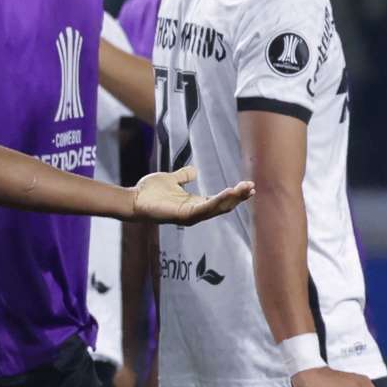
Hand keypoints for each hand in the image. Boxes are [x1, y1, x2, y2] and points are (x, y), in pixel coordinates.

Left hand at [127, 166, 251, 223]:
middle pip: (222, 206)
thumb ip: (183, 176)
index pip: (220, 200)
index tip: (248, 185)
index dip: (234, 194)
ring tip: (244, 189)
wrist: (134, 199)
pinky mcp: (183, 216)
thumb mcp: (171, 179)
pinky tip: (227, 193)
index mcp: (195, 203)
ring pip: (216, 209)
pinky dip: (216, 201)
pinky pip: (204, 209)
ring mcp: (190, 216)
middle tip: (252, 187)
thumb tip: (194, 170)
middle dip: (238, 197)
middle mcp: (195, 212)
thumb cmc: (150, 192)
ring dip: (231, 199)